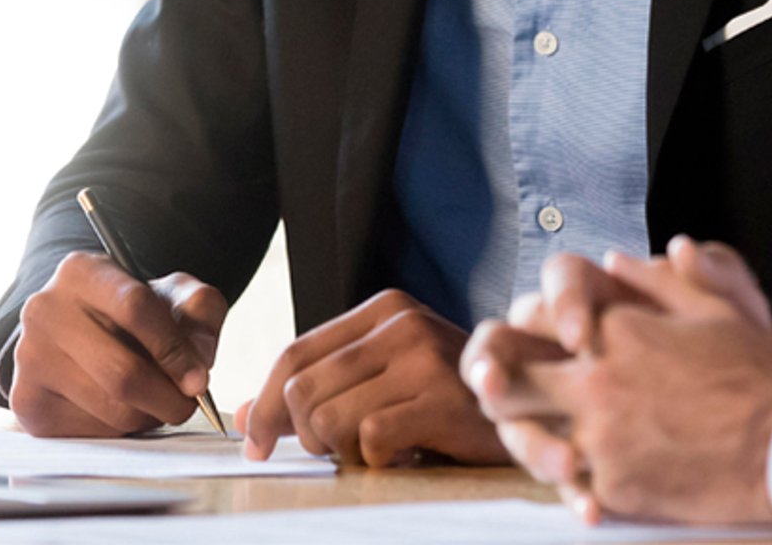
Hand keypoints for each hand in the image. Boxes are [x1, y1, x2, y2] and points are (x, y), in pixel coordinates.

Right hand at [9, 252, 225, 436]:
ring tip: (158, 401)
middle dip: (166, 396)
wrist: (82, 328)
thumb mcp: (174, 293)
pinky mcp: (26, 402)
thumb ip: (200, 312)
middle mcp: (45, 311)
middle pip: (121, 371)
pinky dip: (119, 430)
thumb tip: (198, 363)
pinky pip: (88, 432)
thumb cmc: (133, 309)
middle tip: (188, 405)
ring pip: (108, 407)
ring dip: (147, 415)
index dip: (173, 348)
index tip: (199, 379)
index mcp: (81, 271)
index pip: (135, 308)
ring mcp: (29, 359)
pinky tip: (125, 408)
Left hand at [237, 289, 504, 467]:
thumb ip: (318, 390)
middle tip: (339, 452)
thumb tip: (240, 414)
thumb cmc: (448, 400)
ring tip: (380, 450)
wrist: (531, 407)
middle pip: (302, 390)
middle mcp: (403, 322)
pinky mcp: (442, 398)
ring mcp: (426, 356)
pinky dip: (378, 463)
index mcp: (385, 308)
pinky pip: (369, 442)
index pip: (294, 353)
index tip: (256, 446)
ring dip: (344, 453)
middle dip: (307, 436)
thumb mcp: (382, 382)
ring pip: (329, 419)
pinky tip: (409, 455)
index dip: (263, 405)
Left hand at [465, 238, 771, 523]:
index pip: (536, 320)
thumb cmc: (758, 369)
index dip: (525, 329)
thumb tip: (614, 261)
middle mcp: (596, 382)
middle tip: (500, 390)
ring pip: (528, 440)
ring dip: (528, 437)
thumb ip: (654, 282)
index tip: (532, 336)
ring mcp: (600, 440)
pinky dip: (571, 482)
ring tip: (539, 438)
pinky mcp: (614, 489)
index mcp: (617, 329)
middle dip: (497, 384)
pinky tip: (586, 480)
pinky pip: (569, 486)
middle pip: (508, 384)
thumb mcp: (712, 306)